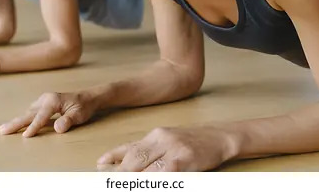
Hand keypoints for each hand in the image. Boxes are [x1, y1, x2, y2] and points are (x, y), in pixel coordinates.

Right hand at [0, 91, 98, 136]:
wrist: (88, 97)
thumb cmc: (84, 106)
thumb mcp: (79, 114)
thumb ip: (68, 121)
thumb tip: (57, 128)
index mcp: (53, 100)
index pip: (41, 116)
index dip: (34, 127)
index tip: (25, 136)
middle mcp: (45, 99)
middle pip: (29, 113)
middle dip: (16, 123)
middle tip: (2, 130)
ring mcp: (43, 101)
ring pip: (28, 113)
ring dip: (17, 121)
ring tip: (5, 129)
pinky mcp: (43, 104)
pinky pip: (31, 112)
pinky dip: (24, 119)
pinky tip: (18, 125)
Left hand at [97, 126, 238, 171]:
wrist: (220, 137)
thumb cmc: (193, 142)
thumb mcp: (168, 141)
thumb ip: (149, 150)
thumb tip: (124, 160)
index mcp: (155, 135)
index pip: (129, 147)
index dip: (112, 157)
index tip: (99, 165)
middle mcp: (162, 139)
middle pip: (134, 158)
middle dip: (118, 172)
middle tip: (106, 181)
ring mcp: (173, 148)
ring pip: (145, 166)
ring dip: (131, 178)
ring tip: (120, 184)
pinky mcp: (184, 160)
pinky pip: (162, 173)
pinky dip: (152, 180)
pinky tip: (146, 183)